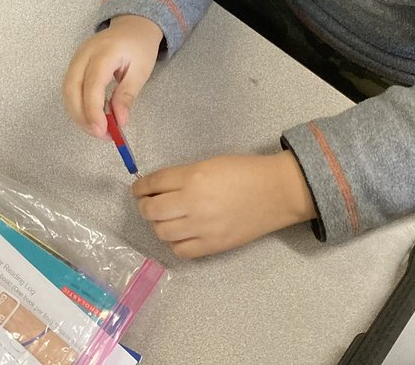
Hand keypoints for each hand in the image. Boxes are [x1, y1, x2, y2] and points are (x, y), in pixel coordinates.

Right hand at [63, 15, 162, 137]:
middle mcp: (84, 54)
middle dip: (82, 117)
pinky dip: (78, 106)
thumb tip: (119, 121)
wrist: (133, 26)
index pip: (92, 85)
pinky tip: (92, 116)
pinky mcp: (74, 64)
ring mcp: (76, 58)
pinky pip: (70, 88)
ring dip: (78, 114)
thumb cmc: (139, 47)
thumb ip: (127, 95)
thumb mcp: (141, 71)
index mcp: (104, 52)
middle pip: (72, 89)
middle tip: (101, 135)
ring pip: (67, 91)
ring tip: (98, 129)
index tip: (103, 131)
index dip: (93, 110)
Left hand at [132, 152, 316, 258]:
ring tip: (164, 218)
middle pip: (152, 211)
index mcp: (193, 177)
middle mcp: (193, 203)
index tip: (138, 189)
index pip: (153, 184)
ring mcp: (203, 228)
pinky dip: (174, 243)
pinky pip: (180, 250)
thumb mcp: (210, 163)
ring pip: (162, 232)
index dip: (140, 187)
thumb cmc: (245, 171)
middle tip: (148, 203)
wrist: (277, 192)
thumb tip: (158, 187)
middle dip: (144, 206)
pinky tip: (179, 234)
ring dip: (157, 224)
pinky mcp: (213, 246)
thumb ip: (183, 176)